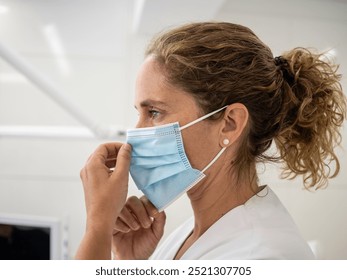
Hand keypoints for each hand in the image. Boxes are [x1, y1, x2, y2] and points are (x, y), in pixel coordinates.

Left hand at [75, 142, 131, 259]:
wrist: (100, 220)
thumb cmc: (109, 201)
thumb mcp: (121, 176)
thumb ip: (124, 159)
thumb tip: (126, 148)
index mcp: (92, 165)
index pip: (104, 147)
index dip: (117, 145)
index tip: (128, 149)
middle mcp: (87, 170)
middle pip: (102, 153)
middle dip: (116, 153)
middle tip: (129, 156)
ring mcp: (88, 178)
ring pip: (101, 162)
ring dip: (114, 161)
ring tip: (127, 164)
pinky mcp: (91, 185)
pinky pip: (101, 171)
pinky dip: (110, 169)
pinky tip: (121, 174)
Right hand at [112, 196, 165, 259]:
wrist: (133, 259)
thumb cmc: (144, 245)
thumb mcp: (157, 233)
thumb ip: (160, 220)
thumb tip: (160, 208)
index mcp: (142, 210)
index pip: (144, 199)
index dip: (149, 204)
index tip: (154, 214)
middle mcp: (131, 211)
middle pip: (133, 200)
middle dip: (140, 211)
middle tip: (146, 225)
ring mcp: (120, 217)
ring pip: (122, 207)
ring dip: (130, 217)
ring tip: (135, 229)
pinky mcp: (111, 224)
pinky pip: (112, 217)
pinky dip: (120, 223)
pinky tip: (125, 231)